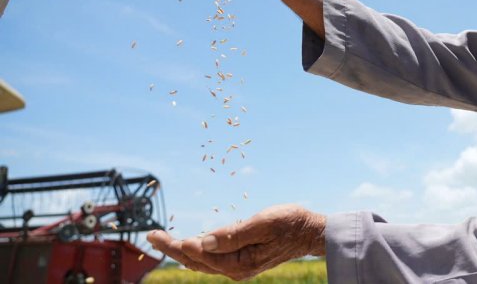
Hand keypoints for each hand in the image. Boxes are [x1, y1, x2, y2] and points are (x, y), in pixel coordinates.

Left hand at [147, 204, 325, 280]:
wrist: (310, 232)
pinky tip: (188, 245)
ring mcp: (238, 266)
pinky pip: (211, 260)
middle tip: (150, 235)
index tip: (159, 235)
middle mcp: (236, 269)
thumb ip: (234, 234)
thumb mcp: (264, 223)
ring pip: (201, 262)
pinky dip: (195, 252)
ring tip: (161, 240)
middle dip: (172, 249)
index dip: (178, 245)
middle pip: (196, 262)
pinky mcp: (241, 261)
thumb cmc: (290, 223)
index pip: (200, 255)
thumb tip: (204, 241)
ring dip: (180, 251)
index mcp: (240, 262)